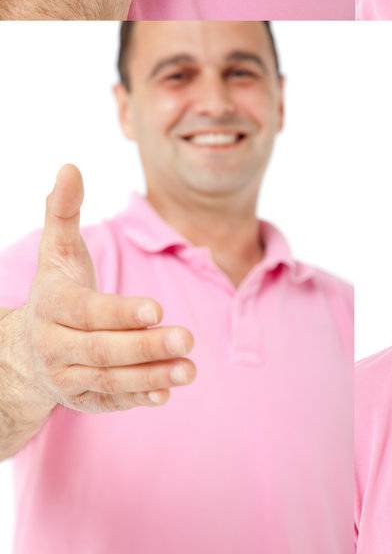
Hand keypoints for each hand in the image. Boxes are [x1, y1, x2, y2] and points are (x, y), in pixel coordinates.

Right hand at [6, 166, 194, 415]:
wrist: (22, 353)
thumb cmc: (55, 291)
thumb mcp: (56, 252)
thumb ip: (63, 212)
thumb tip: (70, 167)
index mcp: (53, 309)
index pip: (89, 313)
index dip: (122, 313)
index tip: (157, 308)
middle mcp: (56, 348)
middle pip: (104, 351)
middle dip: (147, 347)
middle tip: (189, 337)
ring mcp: (68, 378)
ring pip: (110, 380)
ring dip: (152, 375)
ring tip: (191, 368)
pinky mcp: (82, 399)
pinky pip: (110, 402)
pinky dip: (138, 399)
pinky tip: (168, 392)